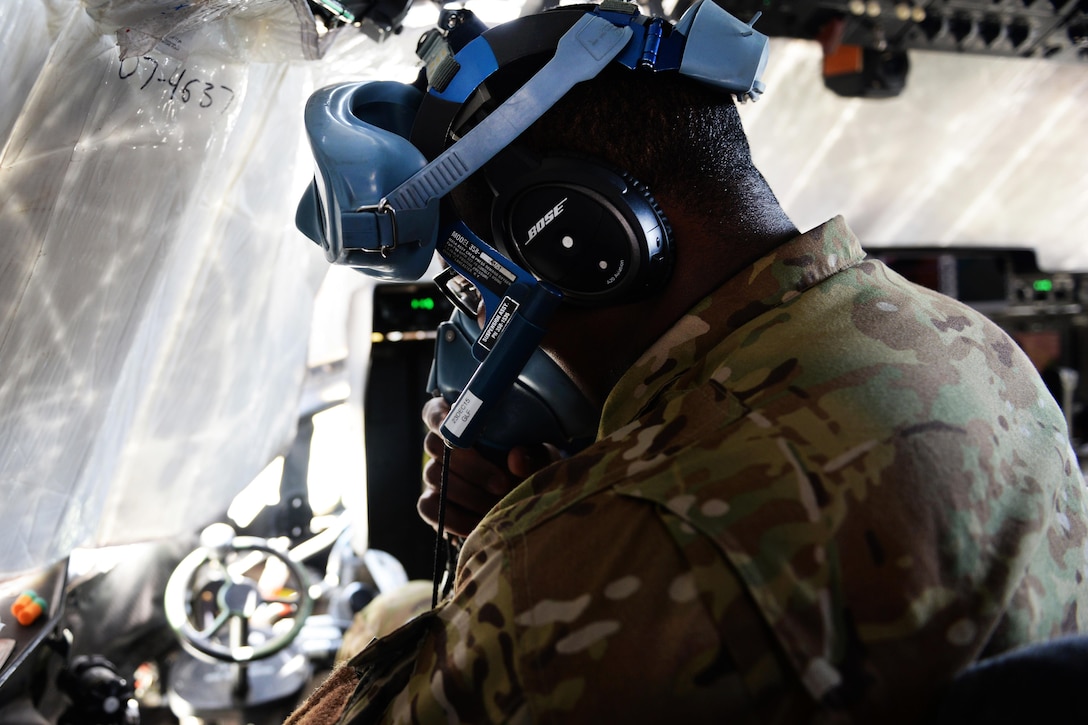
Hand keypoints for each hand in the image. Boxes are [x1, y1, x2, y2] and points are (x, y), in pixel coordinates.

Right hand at [419, 397, 558, 536]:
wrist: (527, 502)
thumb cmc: (531, 469)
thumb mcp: (539, 460)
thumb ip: (531, 455)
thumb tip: (516, 456)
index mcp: (464, 424)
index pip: (436, 411)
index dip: (439, 417)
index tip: (457, 428)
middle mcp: (443, 446)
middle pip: (434, 444)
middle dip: (469, 465)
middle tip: (501, 484)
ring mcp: (435, 474)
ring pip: (432, 475)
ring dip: (466, 492)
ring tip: (495, 506)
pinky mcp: (432, 502)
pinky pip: (429, 507)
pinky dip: (452, 517)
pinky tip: (477, 523)